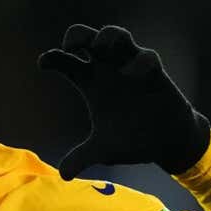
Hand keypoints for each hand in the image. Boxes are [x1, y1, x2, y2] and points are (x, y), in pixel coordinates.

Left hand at [37, 25, 210, 178]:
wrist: (167, 143)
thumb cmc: (133, 140)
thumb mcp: (104, 149)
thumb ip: (82, 157)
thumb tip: (63, 175)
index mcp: (90, 83)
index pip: (66, 61)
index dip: (53, 59)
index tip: (43, 63)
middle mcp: (107, 70)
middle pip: (86, 37)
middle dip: (76, 35)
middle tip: (72, 47)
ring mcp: (130, 67)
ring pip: (116, 35)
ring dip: (107, 36)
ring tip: (100, 50)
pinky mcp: (154, 72)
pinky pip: (145, 57)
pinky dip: (138, 62)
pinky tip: (132, 75)